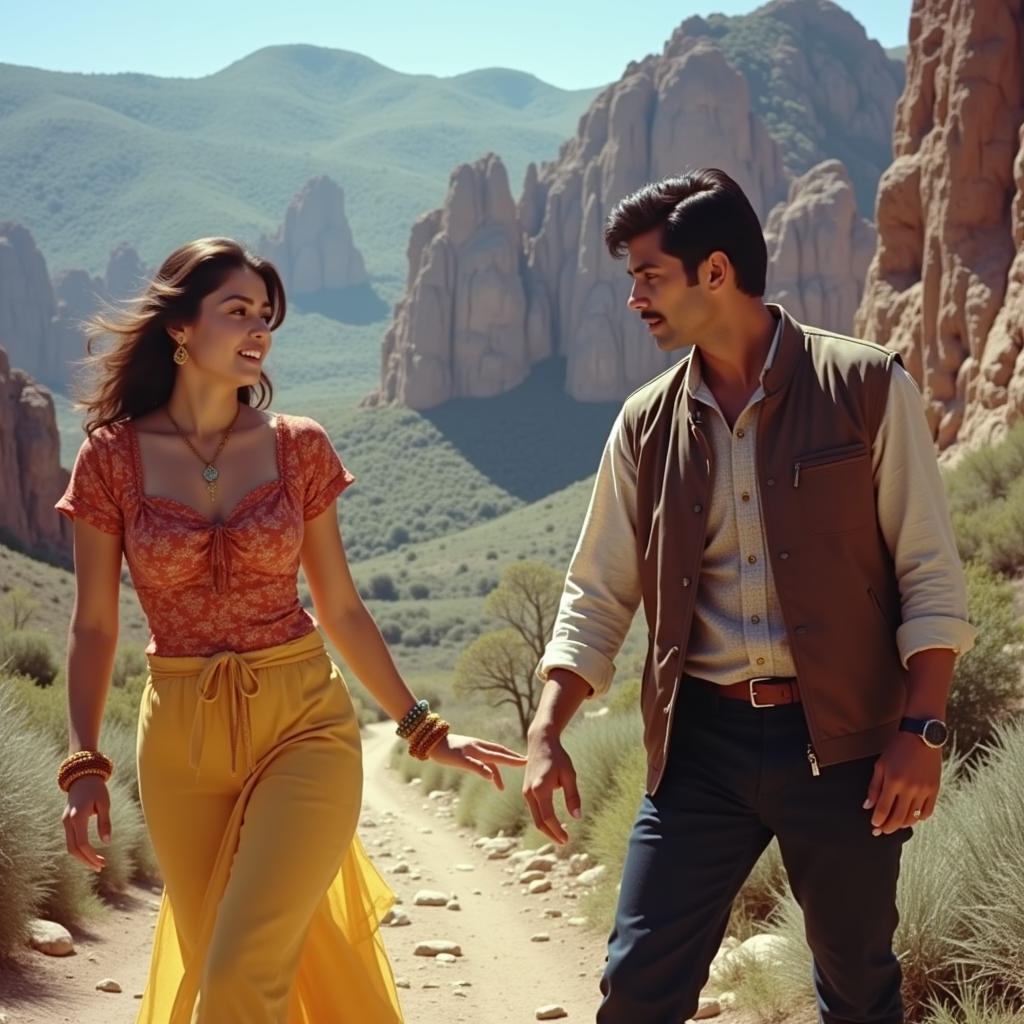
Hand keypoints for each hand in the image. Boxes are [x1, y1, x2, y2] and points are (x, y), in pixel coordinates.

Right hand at [62, 775, 110, 871]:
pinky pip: (71, 840)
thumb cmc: (96, 789)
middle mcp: (68, 822)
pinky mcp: (66, 822)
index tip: (102, 862)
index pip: (82, 843)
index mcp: (78, 817)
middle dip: (86, 860)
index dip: (91, 855)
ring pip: (70, 846)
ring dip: (83, 857)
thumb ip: (105, 822)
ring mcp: (65, 822)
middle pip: (73, 849)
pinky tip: (91, 852)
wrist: (82, 777)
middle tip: (101, 867)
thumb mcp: (104, 803)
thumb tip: (107, 842)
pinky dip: (80, 849)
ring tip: (99, 863)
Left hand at [427, 733, 526, 789]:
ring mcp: (474, 749)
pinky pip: (484, 760)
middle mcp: (479, 748)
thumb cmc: (445, 752)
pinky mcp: (469, 752)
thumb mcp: (460, 761)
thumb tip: (492, 777)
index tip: (526, 762)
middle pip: (500, 753)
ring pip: (492, 759)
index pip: (500, 756)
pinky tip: (486, 777)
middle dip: (512, 759)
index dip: (513, 760)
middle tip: (525, 764)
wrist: (431, 742)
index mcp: (479, 749)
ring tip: (501, 788)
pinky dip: (488, 769)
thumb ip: (476, 768)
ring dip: (499, 770)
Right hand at [522, 731, 580, 845]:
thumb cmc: (558, 757)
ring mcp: (526, 792)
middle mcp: (530, 792)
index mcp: (540, 788)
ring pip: (535, 817)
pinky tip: (553, 823)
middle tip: (564, 843)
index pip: (548, 817)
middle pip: (539, 822)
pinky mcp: (526, 790)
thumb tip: (577, 817)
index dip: (557, 831)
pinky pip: (534, 810)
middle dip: (551, 835)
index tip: (567, 840)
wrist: (541, 742)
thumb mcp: (569, 775)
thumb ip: (573, 796)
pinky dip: (543, 820)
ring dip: (547, 829)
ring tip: (560, 836)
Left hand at [863, 732, 941, 835]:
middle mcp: (909, 788)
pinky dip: (919, 818)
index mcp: (893, 781)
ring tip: (895, 826)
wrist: (921, 737)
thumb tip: (867, 806)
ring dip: (902, 825)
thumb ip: (874, 787)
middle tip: (882, 832)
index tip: (874, 826)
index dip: (878, 821)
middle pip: (898, 817)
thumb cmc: (897, 749)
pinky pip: (927, 811)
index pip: (883, 809)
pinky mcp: (935, 790)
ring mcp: (924, 790)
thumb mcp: (880, 765)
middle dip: (888, 828)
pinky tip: (912, 818)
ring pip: (913, 817)